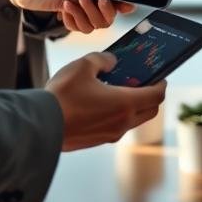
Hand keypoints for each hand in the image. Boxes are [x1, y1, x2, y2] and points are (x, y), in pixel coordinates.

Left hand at [6, 0, 135, 32]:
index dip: (125, 0)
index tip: (129, 3)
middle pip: (110, 14)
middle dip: (109, 11)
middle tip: (101, 0)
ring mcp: (79, 5)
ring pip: (96, 24)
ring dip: (89, 14)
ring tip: (76, 0)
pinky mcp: (67, 14)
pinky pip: (78, 27)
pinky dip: (74, 19)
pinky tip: (64, 7)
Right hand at [45, 52, 165, 150]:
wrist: (40, 126)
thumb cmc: (64, 96)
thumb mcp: (83, 66)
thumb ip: (102, 60)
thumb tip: (112, 61)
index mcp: (125, 104)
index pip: (156, 96)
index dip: (161, 84)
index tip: (160, 76)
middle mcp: (122, 123)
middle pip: (149, 111)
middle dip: (150, 96)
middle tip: (142, 82)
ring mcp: (109, 135)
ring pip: (133, 120)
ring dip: (133, 106)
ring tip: (119, 89)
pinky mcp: (96, 141)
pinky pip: (116, 126)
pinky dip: (118, 114)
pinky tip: (101, 102)